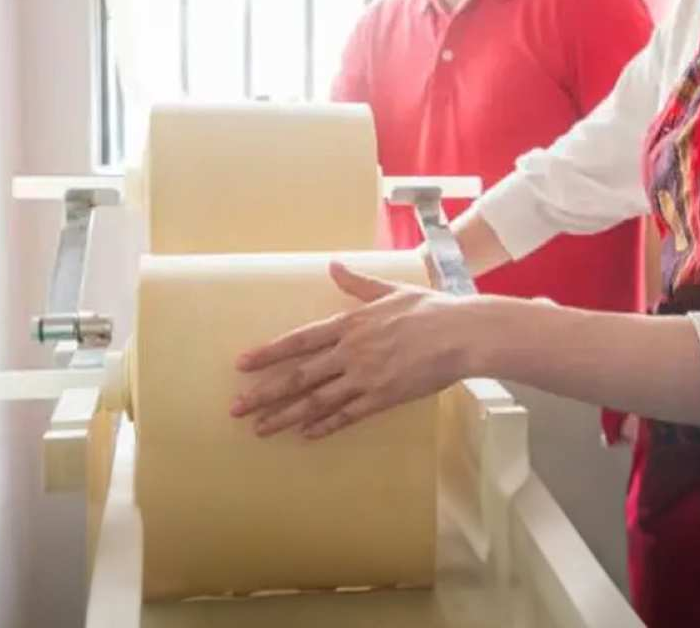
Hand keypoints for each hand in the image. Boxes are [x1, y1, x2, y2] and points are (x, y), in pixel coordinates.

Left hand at [229, 260, 475, 438]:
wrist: (462, 334)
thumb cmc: (430, 309)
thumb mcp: (390, 289)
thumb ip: (358, 283)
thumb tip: (333, 264)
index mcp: (350, 324)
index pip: (299, 340)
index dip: (268, 353)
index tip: (242, 364)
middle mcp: (351, 352)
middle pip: (299, 376)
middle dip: (265, 394)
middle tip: (237, 408)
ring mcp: (365, 378)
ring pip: (316, 401)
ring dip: (285, 415)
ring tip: (260, 428)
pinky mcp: (383, 398)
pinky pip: (347, 415)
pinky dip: (324, 426)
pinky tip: (306, 434)